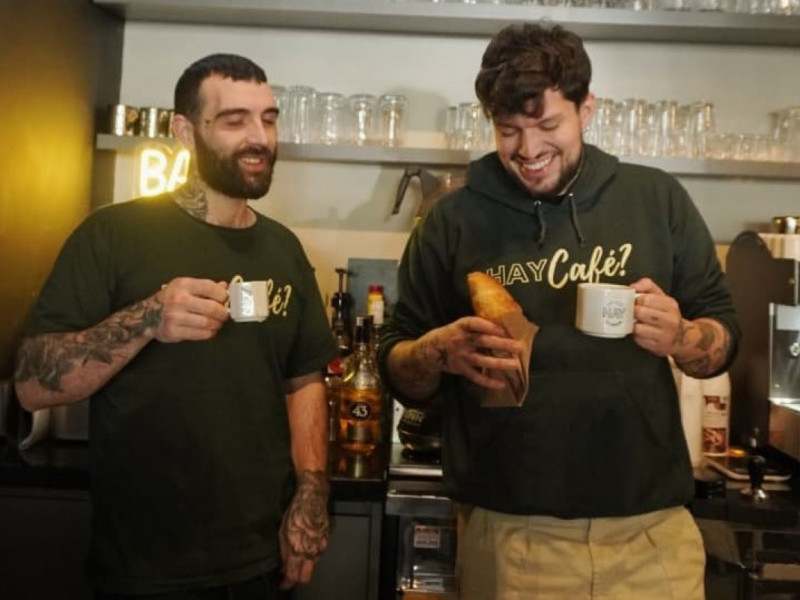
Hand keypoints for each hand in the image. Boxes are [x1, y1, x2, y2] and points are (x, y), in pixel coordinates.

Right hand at [152, 277, 228, 342]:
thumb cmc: (170, 299)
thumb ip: (205, 287)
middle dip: (223, 313)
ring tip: (217, 323)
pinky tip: (209, 330)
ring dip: (217, 324)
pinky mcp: (174, 331)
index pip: (210, 287)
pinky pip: (200, 334)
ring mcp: (175, 316)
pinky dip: (209, 333)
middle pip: (212, 308)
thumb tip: (225, 286)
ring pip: (208, 323)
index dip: (223, 295)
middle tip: (224, 314)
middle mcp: (178, 299)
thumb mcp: (185, 287)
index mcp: (183, 285)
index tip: (226, 300)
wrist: (147, 315)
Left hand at [279, 471, 329, 588]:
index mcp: (298, 549)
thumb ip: (283, 552)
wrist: (313, 497)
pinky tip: (307, 544)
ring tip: (297, 554)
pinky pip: (319, 553)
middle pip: (306, 578)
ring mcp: (321, 546)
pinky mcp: (327, 540)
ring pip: (312, 565)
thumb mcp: (282, 532)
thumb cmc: (296, 512)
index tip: (283, 583)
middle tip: (290, 574)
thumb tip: (282, 567)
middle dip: (297, 578)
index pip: (293, 576)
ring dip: (305, 564)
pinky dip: (312, 553)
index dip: (286, 583)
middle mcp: (312, 551)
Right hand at [417, 316, 524, 389]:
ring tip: (515, 365)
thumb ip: (477, 326)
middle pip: (484, 341)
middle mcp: (462, 340)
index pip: (475, 324)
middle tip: (520, 347)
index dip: (489, 326)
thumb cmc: (452, 334)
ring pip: (482, 360)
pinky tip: (501, 384)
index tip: (504, 329)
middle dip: (503, 344)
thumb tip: (503, 326)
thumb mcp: (460, 325)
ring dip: (500, 363)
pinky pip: (476, 377)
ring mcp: (462, 356)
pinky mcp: (461, 369)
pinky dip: (488, 381)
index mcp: (461, 326)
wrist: (431, 349)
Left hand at [629, 277, 682, 356]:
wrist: (682, 337)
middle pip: (640, 312)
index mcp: (670, 305)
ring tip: (635, 323)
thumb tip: (632, 286)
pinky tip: (640, 333)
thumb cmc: (665, 314)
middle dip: (632, 312)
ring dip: (633, 325)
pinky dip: (636, 336)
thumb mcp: (661, 296)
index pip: (646, 299)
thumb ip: (647, 285)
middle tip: (631, 313)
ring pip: (638, 328)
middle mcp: (670, 320)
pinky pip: (639, 340)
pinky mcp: (658, 347)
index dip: (635, 300)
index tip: (634, 302)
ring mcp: (665, 335)